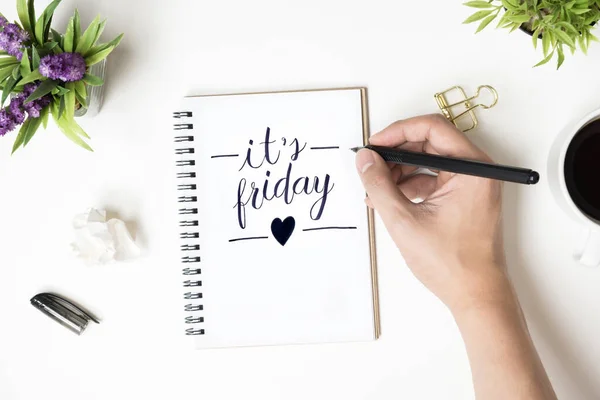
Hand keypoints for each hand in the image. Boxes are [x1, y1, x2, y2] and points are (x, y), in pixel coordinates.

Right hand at [356, 114, 508, 312]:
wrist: (476, 295)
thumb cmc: (451, 263)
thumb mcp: (404, 221)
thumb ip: (379, 185)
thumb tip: (364, 159)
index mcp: (472, 169)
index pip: (432, 128)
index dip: (397, 132)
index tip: (374, 145)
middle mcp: (477, 171)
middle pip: (430, 143)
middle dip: (396, 154)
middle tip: (370, 165)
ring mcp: (472, 185)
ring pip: (430, 162)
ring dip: (400, 172)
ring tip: (375, 190)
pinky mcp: (465, 198)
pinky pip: (434, 180)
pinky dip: (410, 186)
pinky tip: (389, 201)